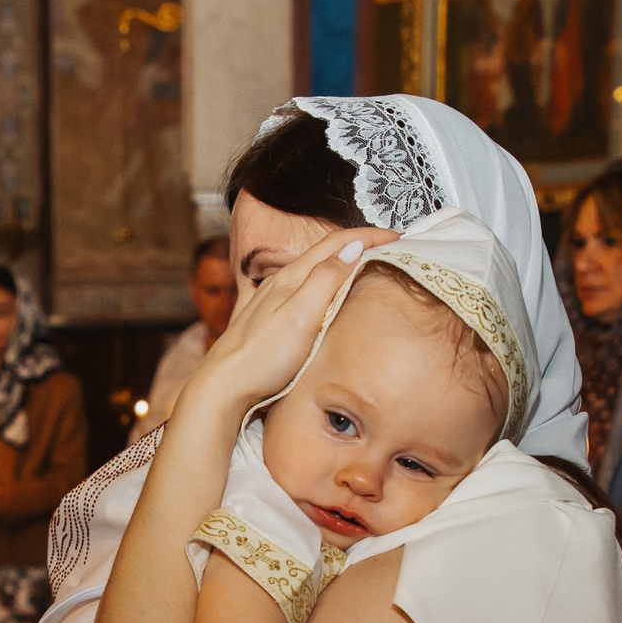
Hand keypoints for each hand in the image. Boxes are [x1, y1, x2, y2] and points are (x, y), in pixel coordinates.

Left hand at [180, 228, 399, 419]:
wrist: (223, 387)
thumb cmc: (262, 357)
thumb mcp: (300, 315)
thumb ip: (325, 279)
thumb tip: (352, 248)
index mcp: (292, 278)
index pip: (336, 244)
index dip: (369, 235)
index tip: (398, 235)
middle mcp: (279, 283)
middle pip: (324, 252)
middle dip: (359, 243)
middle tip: (389, 245)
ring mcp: (270, 301)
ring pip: (311, 269)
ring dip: (341, 261)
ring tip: (364, 263)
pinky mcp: (265, 320)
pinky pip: (300, 289)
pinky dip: (321, 282)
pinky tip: (320, 292)